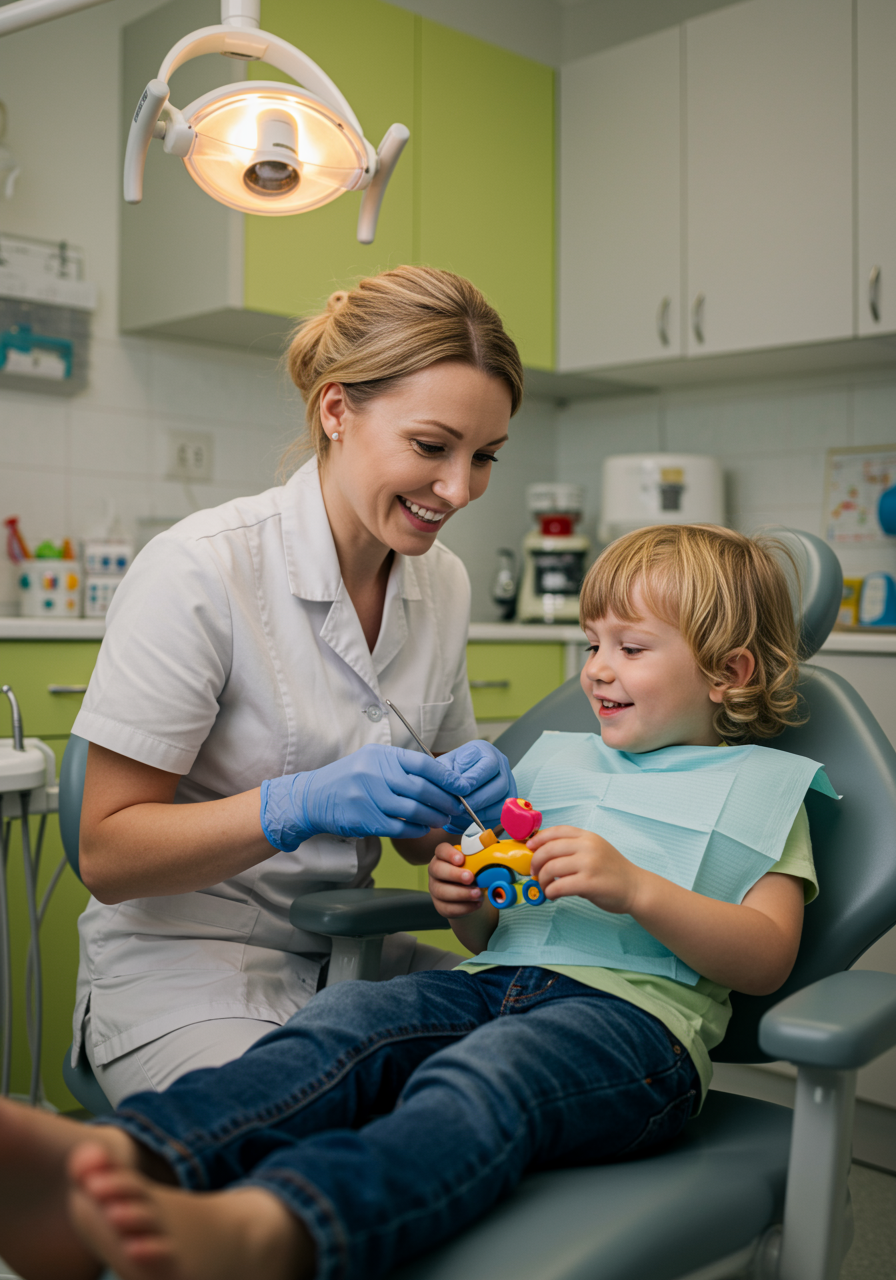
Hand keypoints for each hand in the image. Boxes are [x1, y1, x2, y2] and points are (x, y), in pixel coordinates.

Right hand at [260, 745, 471, 850]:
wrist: (313, 797)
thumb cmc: (349, 778)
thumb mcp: (372, 760)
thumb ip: (402, 765)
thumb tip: (441, 775)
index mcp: (382, 755)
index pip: (424, 764)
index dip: (447, 777)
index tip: (462, 786)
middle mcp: (375, 773)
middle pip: (422, 789)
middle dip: (445, 800)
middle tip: (456, 807)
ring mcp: (369, 797)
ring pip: (413, 810)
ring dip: (433, 817)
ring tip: (442, 819)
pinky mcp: (365, 820)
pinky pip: (399, 827)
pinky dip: (415, 829)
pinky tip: (422, 829)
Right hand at [428, 840, 484, 918]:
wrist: (471, 894)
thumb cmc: (473, 872)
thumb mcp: (477, 862)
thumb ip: (481, 856)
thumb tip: (494, 851)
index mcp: (444, 856)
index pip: (441, 850)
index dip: (449, 854)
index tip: (461, 859)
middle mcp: (436, 871)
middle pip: (437, 870)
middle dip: (454, 874)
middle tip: (471, 878)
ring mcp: (435, 889)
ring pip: (441, 891)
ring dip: (461, 893)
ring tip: (477, 893)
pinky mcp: (440, 906)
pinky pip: (448, 908)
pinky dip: (464, 907)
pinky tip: (476, 904)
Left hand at [438, 740, 515, 833]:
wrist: (455, 782)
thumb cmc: (450, 772)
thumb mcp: (444, 767)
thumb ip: (447, 774)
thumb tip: (454, 787)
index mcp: (485, 751)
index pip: (489, 765)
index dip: (474, 780)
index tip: (458, 791)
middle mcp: (501, 765)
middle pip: (500, 785)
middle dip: (477, 800)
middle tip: (459, 808)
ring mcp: (508, 784)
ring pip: (503, 802)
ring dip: (481, 812)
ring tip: (462, 814)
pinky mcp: (507, 803)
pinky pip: (501, 815)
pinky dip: (485, 819)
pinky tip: (470, 819)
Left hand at [528, 826, 642, 914]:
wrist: (636, 887)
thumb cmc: (613, 871)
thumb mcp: (596, 850)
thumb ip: (574, 848)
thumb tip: (543, 854)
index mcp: (588, 837)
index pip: (556, 831)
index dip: (538, 838)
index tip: (529, 848)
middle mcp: (588, 847)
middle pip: (548, 849)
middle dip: (535, 862)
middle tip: (534, 872)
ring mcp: (589, 864)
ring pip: (551, 868)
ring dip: (542, 880)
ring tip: (545, 886)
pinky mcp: (589, 883)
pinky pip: (559, 886)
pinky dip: (550, 892)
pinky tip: (553, 895)